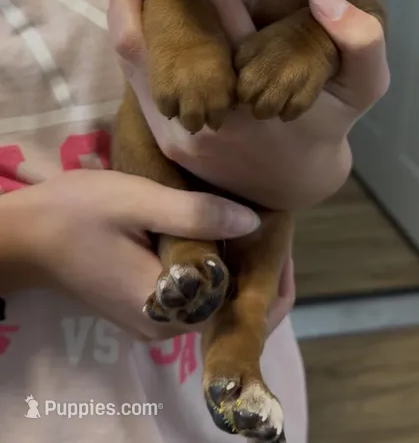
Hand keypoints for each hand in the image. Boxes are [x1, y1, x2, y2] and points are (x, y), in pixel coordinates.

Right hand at [0, 169, 292, 338]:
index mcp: (167, 306)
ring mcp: (152, 319)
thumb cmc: (79, 213)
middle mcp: (164, 325)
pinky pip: (190, 292)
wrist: (26, 235)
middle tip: (272, 221)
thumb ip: (196, 214)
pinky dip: (210, 268)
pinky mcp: (142, 305)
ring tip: (253, 223)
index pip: (237, 307)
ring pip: (210, 299)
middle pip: (227, 306)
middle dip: (256, 270)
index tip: (282, 233)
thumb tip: (255, 223)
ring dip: (234, 268)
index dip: (268, 275)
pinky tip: (219, 235)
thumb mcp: (139, 201)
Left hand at [108, 0, 388, 210]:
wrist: (295, 184)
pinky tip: (146, 19)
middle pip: (154, 40)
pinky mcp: (165, 140)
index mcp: (260, 88)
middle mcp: (213, 111)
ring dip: (131, 15)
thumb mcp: (365, 84)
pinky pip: (134, 81)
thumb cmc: (328, 121)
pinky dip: (136, 43)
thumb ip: (361, 39)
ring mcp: (182, 131)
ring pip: (133, 59)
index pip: (225, 20)